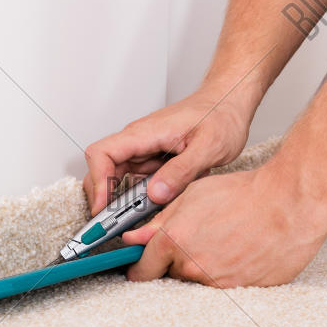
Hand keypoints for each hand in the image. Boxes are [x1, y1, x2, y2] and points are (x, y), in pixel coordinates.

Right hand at [82, 84, 253, 213]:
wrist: (229, 103)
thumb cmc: (220, 114)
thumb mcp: (209, 146)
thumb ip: (182, 171)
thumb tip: (156, 194)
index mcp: (146, 133)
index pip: (102, 153)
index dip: (97, 182)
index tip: (103, 207)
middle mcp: (139, 141)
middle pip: (104, 170)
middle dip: (106, 198)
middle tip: (116, 224)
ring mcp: (145, 150)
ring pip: (120, 179)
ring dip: (125, 200)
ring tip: (141, 219)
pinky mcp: (154, 159)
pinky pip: (139, 181)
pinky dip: (142, 197)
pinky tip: (157, 206)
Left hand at [122, 163, 326, 287]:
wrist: (289, 204)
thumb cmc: (245, 194)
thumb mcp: (193, 196)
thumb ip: (159, 220)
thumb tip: (134, 237)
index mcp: (174, 242)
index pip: (141, 270)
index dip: (140, 267)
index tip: (141, 266)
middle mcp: (193, 268)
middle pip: (172, 275)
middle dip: (177, 261)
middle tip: (199, 239)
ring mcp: (218, 283)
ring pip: (199, 281)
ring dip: (205, 267)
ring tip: (225, 241)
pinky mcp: (242, 291)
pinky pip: (225, 287)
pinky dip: (228, 273)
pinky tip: (240, 251)